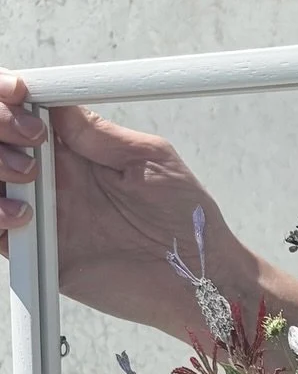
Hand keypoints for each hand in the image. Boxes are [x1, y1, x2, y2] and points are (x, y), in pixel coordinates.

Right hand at [0, 68, 244, 333]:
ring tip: (27, 174)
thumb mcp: (150, 160)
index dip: (7, 98)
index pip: (20, 113)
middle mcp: (53, 180)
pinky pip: (0, 236)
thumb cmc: (187, 220)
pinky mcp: (44, 257)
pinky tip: (26, 216)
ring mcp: (44, 217)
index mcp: (75, 150)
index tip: (18, 94)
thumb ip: (99, 134)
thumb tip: (54, 102)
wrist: (202, 279)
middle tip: (30, 138)